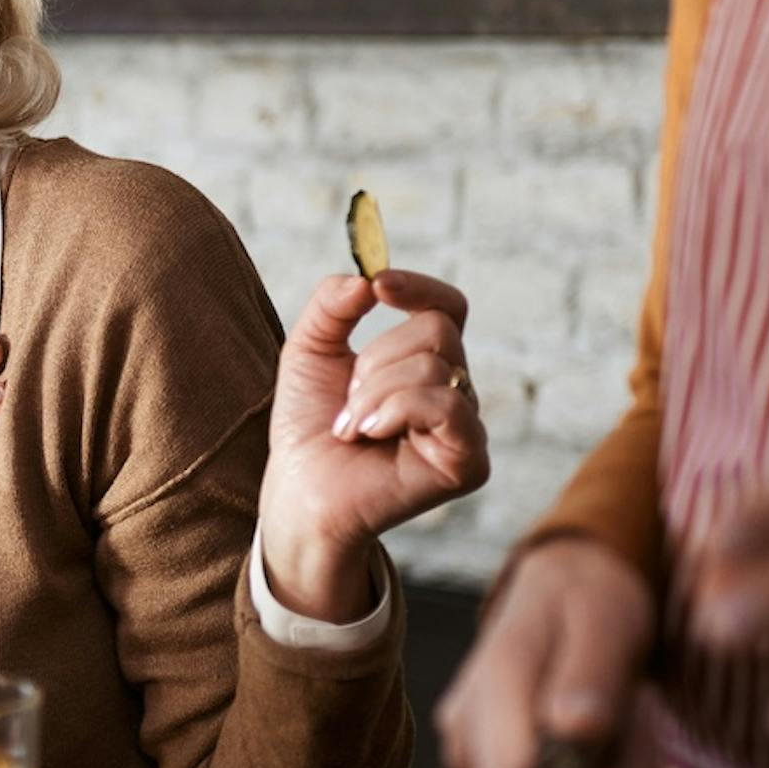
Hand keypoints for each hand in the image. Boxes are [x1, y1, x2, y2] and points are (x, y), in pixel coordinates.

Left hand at [255, 271, 489, 620]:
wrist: (299, 491)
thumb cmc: (309, 427)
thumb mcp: (309, 350)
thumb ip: (332, 304)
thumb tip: (366, 277)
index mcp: (426, 363)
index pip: (448, 308)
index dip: (418, 288)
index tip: (378, 286)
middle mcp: (454, 391)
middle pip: (438, 330)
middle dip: (377, 358)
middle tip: (349, 400)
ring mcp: (466, 427)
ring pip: (435, 366)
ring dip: (375, 392)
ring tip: (352, 427)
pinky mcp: (469, 462)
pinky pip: (446, 406)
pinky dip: (396, 411)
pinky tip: (370, 435)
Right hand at [437, 538, 657, 767]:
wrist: (560, 596)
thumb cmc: (587, 604)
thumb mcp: (604, 622)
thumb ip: (589, 674)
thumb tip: (574, 731)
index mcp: (493, 685)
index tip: (629, 746)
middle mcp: (467, 729)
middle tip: (642, 729)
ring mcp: (470, 756)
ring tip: (626, 727)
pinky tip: (609, 746)